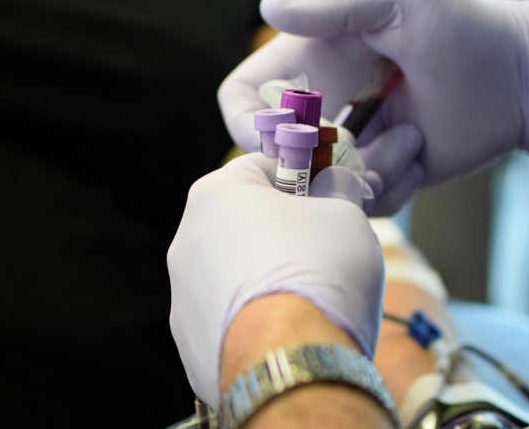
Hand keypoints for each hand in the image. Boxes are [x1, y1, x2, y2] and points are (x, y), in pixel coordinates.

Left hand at [167, 154, 384, 407]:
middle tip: (324, 247)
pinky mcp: (190, 342)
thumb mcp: (347, 215)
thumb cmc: (319, 274)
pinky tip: (287, 330)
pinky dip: (255, 318)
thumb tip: (337, 184)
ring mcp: (182, 296)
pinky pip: (229, 317)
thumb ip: (338, 191)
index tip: (328, 193)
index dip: (303, 176)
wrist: (294, 362)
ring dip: (267, 275)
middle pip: (245, 221)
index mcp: (217, 194)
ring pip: (236, 272)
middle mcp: (187, 240)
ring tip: (309, 297)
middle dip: (284, 229)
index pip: (263, 167)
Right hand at [218, 0, 528, 213]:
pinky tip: (422, 152)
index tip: (284, 135)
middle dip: (309, 162)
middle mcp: (323, 107)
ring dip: (366, 172)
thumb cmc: (463, 25)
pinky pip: (362, 205)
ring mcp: (352, 147)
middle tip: (360, 144)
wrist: (520, 78)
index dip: (247, 123)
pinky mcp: (382, 176)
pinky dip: (391, 187)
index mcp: (312, 63)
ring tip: (413, 136)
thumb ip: (332, 5)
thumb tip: (268, 6)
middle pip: (275, 155)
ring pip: (321, 188)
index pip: (244, 98)